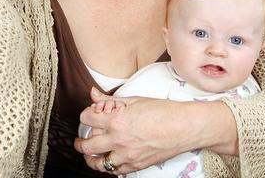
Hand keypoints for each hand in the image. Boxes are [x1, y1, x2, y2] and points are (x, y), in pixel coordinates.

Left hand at [74, 89, 203, 174]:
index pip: (87, 119)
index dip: (85, 115)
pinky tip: (107, 160)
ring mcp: (127, 155)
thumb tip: (94, 94)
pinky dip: (108, 166)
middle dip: (80, 142)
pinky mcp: (136, 165)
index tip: (88, 116)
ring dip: (90, 158)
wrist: (184, 127)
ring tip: (88, 154)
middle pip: (87, 145)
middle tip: (80, 140)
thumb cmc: (163, 112)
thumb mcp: (134, 100)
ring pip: (98, 163)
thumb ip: (110, 100)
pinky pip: (115, 171)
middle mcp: (119, 140)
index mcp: (117, 120)